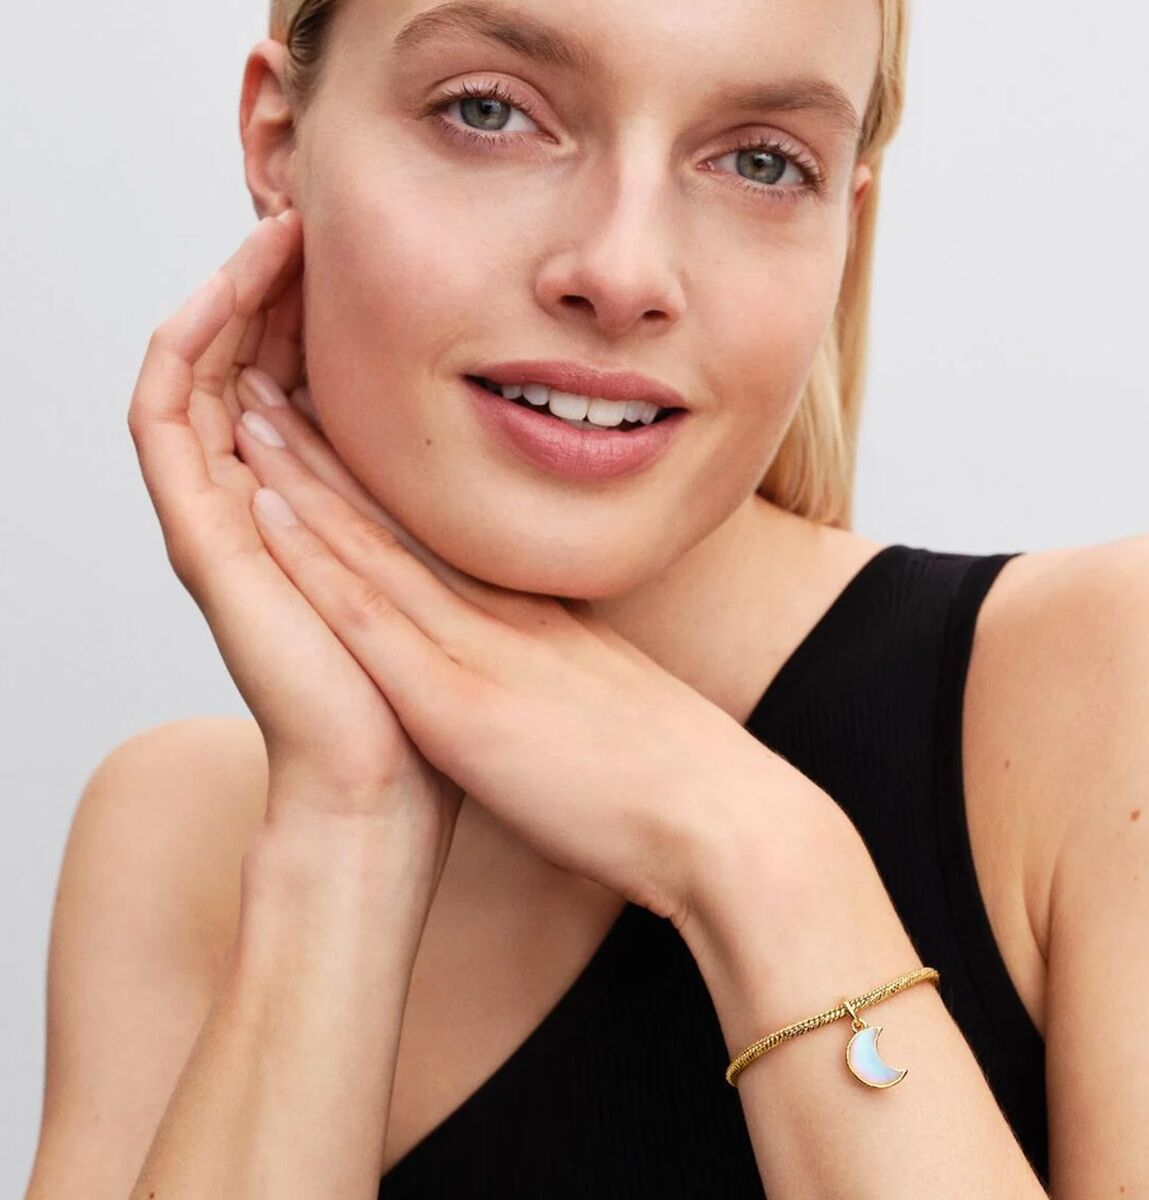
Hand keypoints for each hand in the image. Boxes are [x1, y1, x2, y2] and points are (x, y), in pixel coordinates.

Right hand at [126, 211, 461, 856]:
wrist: (385, 791)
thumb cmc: (426, 701)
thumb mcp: (451, 581)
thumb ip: (451, 520)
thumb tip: (514, 466)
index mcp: (315, 523)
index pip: (301, 395)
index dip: (318, 321)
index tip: (362, 259)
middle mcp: (260, 515)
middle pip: (244, 372)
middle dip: (268, 294)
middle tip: (305, 221)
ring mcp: (222, 527)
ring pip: (199, 381)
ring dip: (224, 301)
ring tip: (269, 233)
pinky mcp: (201, 545)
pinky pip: (166, 425)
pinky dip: (186, 354)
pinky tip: (224, 296)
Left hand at [230, 368, 787, 928]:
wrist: (724, 823)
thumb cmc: (680, 785)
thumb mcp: (617, 715)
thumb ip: (573, 688)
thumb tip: (552, 688)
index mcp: (540, 627)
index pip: (446, 544)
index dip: (387, 490)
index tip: (344, 444)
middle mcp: (504, 620)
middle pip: (403, 524)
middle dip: (333, 459)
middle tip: (280, 392)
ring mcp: (480, 653)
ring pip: (373, 549)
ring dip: (305, 483)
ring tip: (252, 414)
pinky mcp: (459, 707)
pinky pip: (369, 617)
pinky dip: (313, 560)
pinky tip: (263, 510)